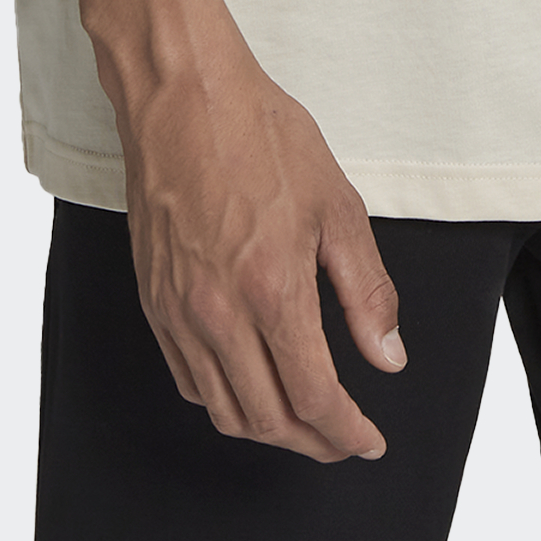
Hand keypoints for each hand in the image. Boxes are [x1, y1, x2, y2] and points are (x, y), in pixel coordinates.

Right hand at [118, 52, 406, 462]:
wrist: (184, 97)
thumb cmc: (261, 136)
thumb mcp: (338, 205)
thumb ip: (366, 291)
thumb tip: (387, 356)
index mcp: (273, 290)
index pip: (314, 397)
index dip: (347, 432)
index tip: (369, 441)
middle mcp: (219, 313)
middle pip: (268, 419)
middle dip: (314, 443)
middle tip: (344, 440)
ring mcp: (178, 311)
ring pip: (223, 410)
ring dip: (268, 431)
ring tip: (303, 424)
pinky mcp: (153, 300)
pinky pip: (187, 379)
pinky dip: (223, 401)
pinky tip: (249, 387)